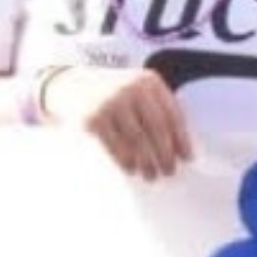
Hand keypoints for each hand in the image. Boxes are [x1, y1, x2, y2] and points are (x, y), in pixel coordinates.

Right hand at [45, 66, 194, 178]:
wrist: (70, 85)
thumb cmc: (113, 94)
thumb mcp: (137, 90)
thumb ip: (157, 110)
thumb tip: (178, 148)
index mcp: (149, 81)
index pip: (172, 113)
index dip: (181, 138)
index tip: (186, 158)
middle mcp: (131, 88)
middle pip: (156, 128)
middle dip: (165, 154)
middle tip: (168, 171)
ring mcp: (110, 102)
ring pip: (136, 140)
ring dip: (146, 162)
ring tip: (151, 174)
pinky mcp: (93, 118)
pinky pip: (115, 145)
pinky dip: (125, 160)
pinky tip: (131, 168)